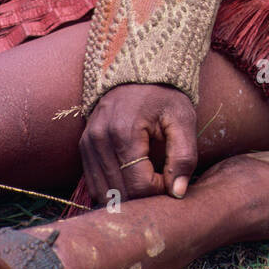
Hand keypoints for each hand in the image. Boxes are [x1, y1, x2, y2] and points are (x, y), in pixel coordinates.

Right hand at [79, 83, 197, 205]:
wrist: (140, 73)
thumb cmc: (165, 96)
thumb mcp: (183, 119)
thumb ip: (184, 156)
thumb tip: (177, 193)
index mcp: (124, 133)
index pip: (139, 186)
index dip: (159, 191)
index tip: (171, 177)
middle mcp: (99, 140)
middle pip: (120, 193)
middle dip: (144, 196)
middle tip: (161, 181)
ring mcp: (87, 144)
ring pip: (104, 193)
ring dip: (127, 196)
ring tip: (147, 179)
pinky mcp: (84, 147)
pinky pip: (94, 183)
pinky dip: (113, 189)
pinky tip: (131, 178)